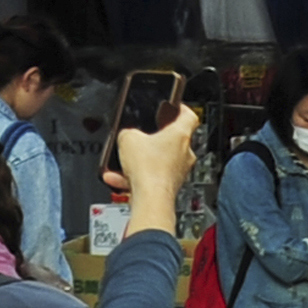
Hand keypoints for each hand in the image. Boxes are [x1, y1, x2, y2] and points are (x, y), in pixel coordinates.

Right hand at [109, 105, 201, 227]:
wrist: (150, 200)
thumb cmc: (149, 170)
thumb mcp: (128, 138)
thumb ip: (128, 132)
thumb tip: (127, 137)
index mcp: (180, 135)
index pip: (189, 116)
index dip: (181, 109)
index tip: (175, 107)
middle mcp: (184, 153)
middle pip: (172, 140)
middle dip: (155, 139)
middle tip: (141, 138)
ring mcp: (178, 171)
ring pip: (159, 161)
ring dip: (141, 161)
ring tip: (124, 162)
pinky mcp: (169, 186)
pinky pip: (151, 177)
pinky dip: (135, 178)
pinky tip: (118, 178)